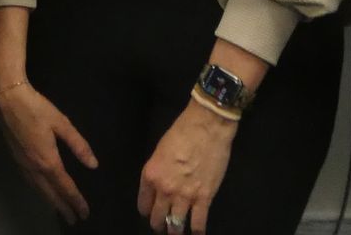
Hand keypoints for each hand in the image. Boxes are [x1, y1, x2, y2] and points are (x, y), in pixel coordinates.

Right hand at [0, 78, 97, 222]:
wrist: (7, 99)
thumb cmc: (37, 108)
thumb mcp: (62, 123)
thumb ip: (78, 145)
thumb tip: (93, 165)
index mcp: (48, 160)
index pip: (65, 187)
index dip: (76, 201)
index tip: (84, 213)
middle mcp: (34, 168)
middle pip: (50, 194)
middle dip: (63, 208)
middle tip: (74, 220)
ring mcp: (23, 165)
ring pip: (39, 190)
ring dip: (50, 202)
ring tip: (60, 211)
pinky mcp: (16, 159)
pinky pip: (30, 183)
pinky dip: (39, 192)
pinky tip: (42, 191)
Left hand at [137, 101, 236, 233]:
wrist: (207, 126)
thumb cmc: (182, 131)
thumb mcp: (160, 150)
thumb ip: (157, 171)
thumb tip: (160, 185)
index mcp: (150, 175)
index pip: (143, 204)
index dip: (147, 211)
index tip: (151, 212)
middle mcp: (164, 190)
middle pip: (158, 219)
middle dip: (159, 224)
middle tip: (163, 225)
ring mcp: (184, 196)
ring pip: (176, 226)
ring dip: (175, 232)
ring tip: (177, 233)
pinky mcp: (204, 198)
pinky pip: (198, 224)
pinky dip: (197, 232)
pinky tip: (197, 233)